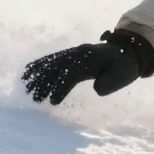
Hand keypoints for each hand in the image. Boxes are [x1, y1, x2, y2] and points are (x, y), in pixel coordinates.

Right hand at [22, 29, 153, 104]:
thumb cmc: (124, 67)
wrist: (127, 51)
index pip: (71, 74)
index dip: (61, 88)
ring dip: (38, 75)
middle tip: (35, 100)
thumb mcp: (123, 76)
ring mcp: (73, 52)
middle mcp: (79, 53)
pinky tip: (27, 73)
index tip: (52, 102)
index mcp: (91, 59)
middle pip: (57, 67)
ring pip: (52, 62)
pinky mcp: (70, 54)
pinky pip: (52, 58)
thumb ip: (110, 83)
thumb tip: (96, 88)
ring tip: (26, 89)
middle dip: (45, 83)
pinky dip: (38, 65)